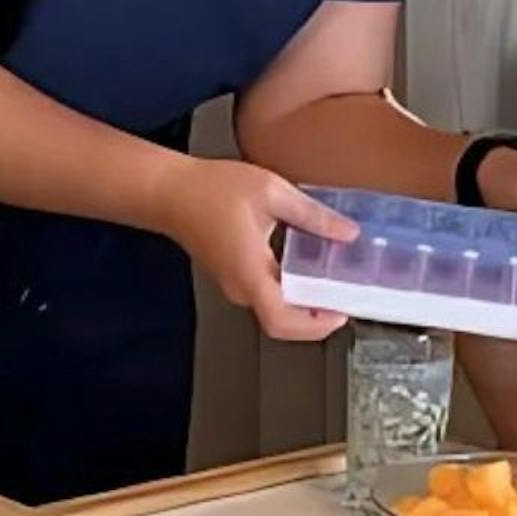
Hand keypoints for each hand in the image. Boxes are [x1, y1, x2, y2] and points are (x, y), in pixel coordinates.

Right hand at [156, 157, 353, 341]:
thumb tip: (347, 233)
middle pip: (282, 321)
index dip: (315, 326)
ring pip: (275, 310)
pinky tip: (307, 270)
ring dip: (304, 305)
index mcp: (249, 272)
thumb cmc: (209, 189)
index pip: (282, 321)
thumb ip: (312, 215)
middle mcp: (240, 287)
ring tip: (332, 285)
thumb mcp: (270, 192)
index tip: (340, 314)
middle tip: (344, 299)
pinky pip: (267, 295)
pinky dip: (291, 291)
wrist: (168, 192)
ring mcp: (235, 285)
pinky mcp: (234, 277)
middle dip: (316, 318)